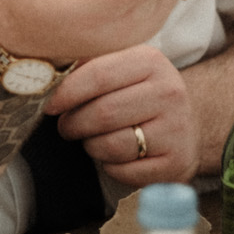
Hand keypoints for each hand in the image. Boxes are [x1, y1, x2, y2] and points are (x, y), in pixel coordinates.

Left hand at [43, 43, 196, 183]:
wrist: (185, 123)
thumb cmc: (140, 94)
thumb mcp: (122, 67)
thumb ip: (88, 65)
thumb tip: (47, 72)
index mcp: (151, 62)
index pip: (98, 75)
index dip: (66, 92)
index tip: (48, 104)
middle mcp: (169, 93)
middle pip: (103, 113)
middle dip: (73, 124)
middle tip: (66, 127)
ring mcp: (177, 130)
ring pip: (111, 145)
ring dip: (91, 146)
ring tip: (91, 139)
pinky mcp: (176, 163)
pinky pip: (124, 171)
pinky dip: (110, 167)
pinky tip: (115, 156)